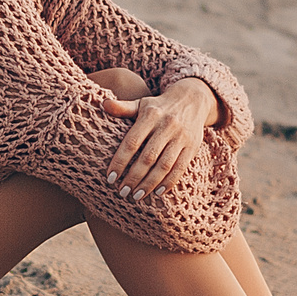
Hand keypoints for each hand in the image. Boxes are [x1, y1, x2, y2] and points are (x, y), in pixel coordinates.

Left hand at [100, 78, 220, 199]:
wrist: (192, 99)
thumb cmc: (159, 106)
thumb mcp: (141, 103)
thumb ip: (123, 108)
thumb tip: (103, 104)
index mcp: (150, 115)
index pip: (132, 142)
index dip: (120, 161)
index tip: (110, 178)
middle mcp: (167, 126)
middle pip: (148, 157)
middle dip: (134, 177)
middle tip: (122, 191)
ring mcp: (181, 137)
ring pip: (164, 165)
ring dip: (149, 183)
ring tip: (137, 196)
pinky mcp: (192, 146)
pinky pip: (180, 168)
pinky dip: (169, 182)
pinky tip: (157, 192)